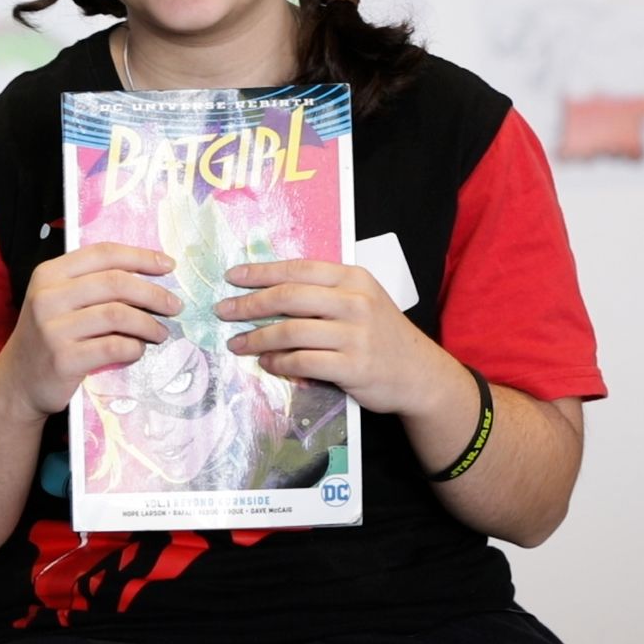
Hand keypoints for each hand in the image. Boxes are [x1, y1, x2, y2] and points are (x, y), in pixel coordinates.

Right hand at [0, 242, 178, 420]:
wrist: (18, 382)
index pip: (103, 253)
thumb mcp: (58, 301)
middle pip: (115, 282)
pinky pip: (113, 347)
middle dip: (153, 293)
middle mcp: (47, 297)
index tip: (168, 266)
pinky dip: (134, 347)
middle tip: (174, 306)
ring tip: (161, 332)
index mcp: (49, 274)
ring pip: (118, 315)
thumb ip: (92, 284)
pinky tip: (138, 350)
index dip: (140, 256)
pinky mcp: (63, 360)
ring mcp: (53, 329)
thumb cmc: (48, 337)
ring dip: (149, 324)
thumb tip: (150, 274)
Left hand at [216, 259, 455, 415]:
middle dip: (249, 304)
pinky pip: (302, 361)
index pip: (298, 269)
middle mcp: (355, 302)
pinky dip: (278, 362)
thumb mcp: (362, 300)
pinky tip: (266, 363)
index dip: (261, 272)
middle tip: (223, 311)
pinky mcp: (353, 366)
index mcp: (354, 278)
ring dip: (256, 338)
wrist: (421, 374)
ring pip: (291, 331)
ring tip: (237, 343)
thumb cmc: (382, 335)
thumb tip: (267, 291)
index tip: (232, 277)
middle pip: (289, 297)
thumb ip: (323, 293)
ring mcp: (356, 335)